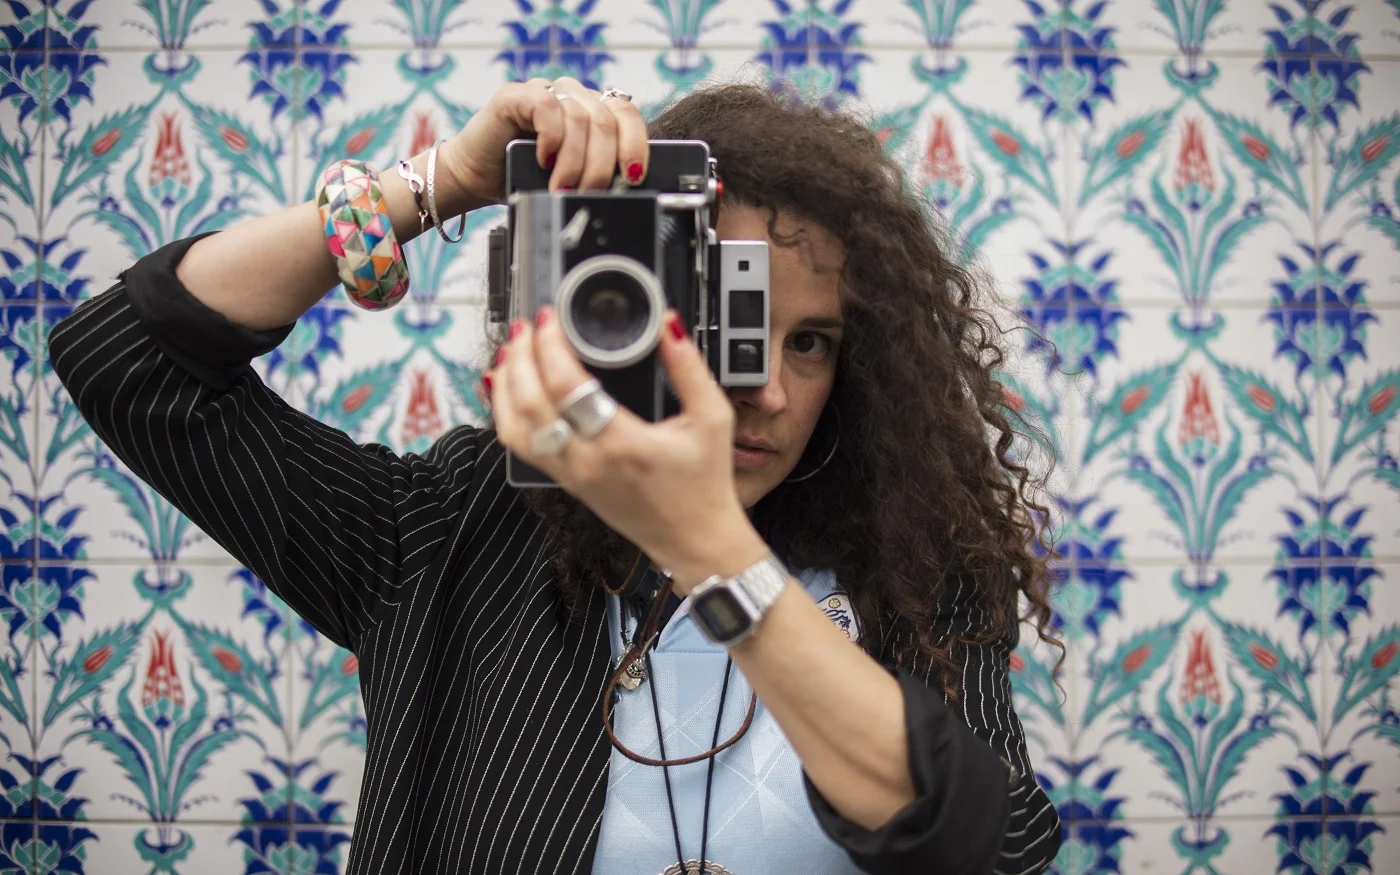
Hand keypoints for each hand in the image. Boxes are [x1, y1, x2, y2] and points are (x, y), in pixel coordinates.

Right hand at [439, 77, 649, 203]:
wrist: (476, 177)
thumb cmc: (524, 178)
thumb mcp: (572, 179)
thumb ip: (598, 174)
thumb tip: (627, 189)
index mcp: (592, 112)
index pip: (626, 116)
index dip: (635, 145)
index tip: (634, 177)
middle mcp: (572, 96)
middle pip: (606, 120)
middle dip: (602, 165)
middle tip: (589, 193)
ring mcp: (545, 91)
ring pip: (580, 118)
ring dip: (575, 161)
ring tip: (562, 187)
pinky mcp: (516, 95)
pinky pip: (547, 106)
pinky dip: (551, 138)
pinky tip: (544, 159)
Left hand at [487, 309, 769, 593]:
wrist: (695, 541)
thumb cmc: (705, 485)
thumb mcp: (712, 418)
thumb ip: (689, 368)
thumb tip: (668, 324)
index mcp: (622, 443)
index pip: (567, 386)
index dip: (550, 345)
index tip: (549, 319)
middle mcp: (587, 462)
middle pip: (530, 402)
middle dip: (521, 357)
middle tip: (525, 327)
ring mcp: (571, 475)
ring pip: (515, 428)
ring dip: (506, 386)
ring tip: (510, 353)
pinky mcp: (566, 483)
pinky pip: (521, 448)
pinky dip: (506, 415)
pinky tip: (508, 392)